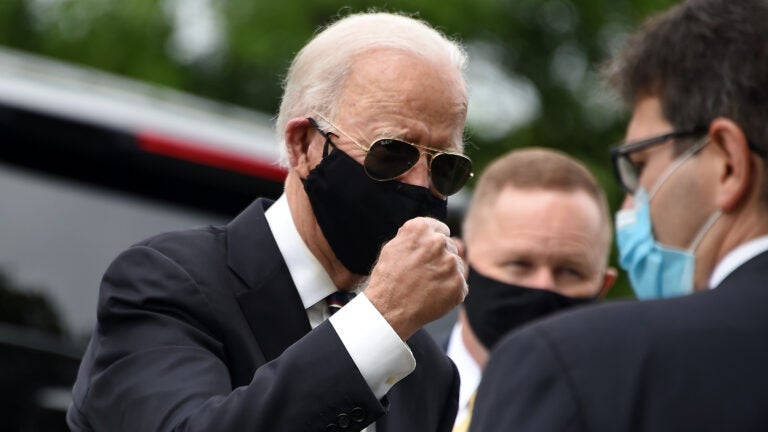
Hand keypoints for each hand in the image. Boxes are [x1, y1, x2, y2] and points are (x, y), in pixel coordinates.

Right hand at [364, 217, 467, 339]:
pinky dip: (450, 290)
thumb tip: (437, 233)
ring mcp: (450, 262)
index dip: (433, 244)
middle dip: (440, 259)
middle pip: (449, 247)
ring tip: (426, 286)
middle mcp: (438, 241)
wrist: (389, 309)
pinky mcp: (459, 282)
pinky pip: (460, 284)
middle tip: (423, 274)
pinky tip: (434, 295)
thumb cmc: (388, 279)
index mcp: (421, 228)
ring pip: (455, 265)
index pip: (441, 229)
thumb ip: (417, 235)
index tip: (427, 255)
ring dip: (446, 274)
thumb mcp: (394, 247)